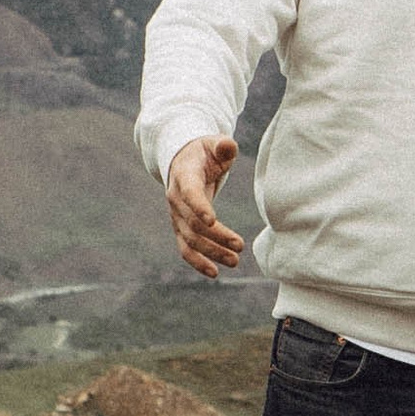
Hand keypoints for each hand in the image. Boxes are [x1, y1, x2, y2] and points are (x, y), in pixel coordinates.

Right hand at [166, 136, 243, 276]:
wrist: (184, 160)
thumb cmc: (205, 151)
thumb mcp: (214, 143)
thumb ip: (222, 146)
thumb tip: (228, 147)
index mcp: (184, 175)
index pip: (189, 193)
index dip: (199, 207)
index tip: (213, 221)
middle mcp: (175, 198)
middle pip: (192, 222)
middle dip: (215, 236)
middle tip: (239, 246)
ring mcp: (176, 215)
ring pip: (190, 239)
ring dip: (211, 252)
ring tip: (235, 261)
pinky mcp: (180, 227)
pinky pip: (186, 248)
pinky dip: (197, 262)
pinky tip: (214, 272)